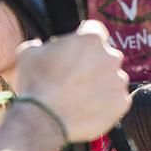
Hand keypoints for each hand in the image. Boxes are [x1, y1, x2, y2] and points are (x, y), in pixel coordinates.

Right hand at [15, 21, 128, 141]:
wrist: (43, 120)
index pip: (95, 31)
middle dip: (94, 64)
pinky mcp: (121, 103)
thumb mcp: (28, 53)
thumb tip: (40, 46)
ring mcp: (118, 81)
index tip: (77, 51)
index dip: (84, 41)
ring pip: (112, 79)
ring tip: (80, 97)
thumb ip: (41, 44)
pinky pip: (116, 100)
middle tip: (76, 78)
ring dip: (101, 85)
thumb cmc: (36, 85)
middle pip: (106, 56)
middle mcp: (110, 57)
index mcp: (91, 39)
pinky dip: (106, 104)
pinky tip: (88, 109)